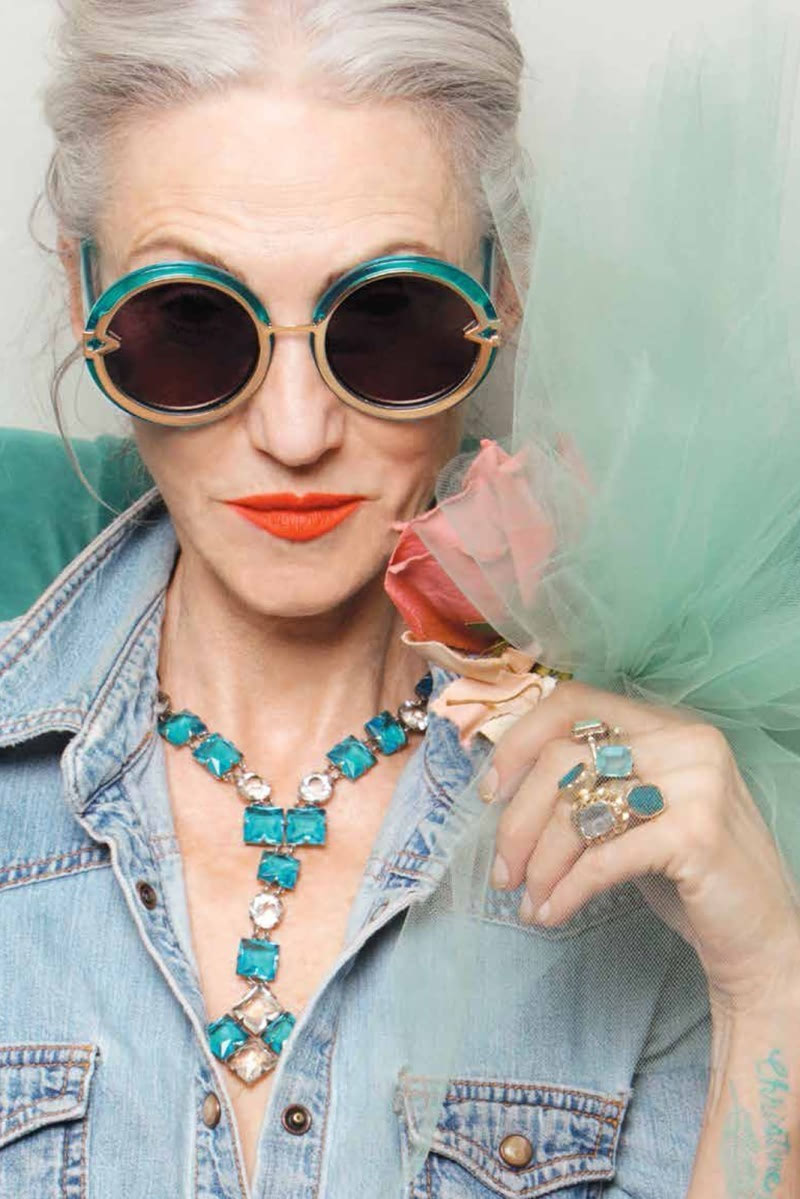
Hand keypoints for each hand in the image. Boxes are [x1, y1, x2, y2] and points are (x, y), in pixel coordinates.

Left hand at [489, 681, 799, 1010]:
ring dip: (538, 863)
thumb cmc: (687, 874)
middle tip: (502, 872)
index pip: (574, 702)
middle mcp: (686, 740)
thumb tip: (504, 787)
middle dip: (518, 821)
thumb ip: (591, 784)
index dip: (520, 741)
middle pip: (564, 760)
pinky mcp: (697, 833)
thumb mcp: (636, 812)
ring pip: (578, 810)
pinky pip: (602, 858)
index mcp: (667, 724)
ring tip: (527, 900)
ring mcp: (697, 782)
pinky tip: (551, 913)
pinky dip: (566, 890)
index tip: (490, 791)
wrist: (761, 940)